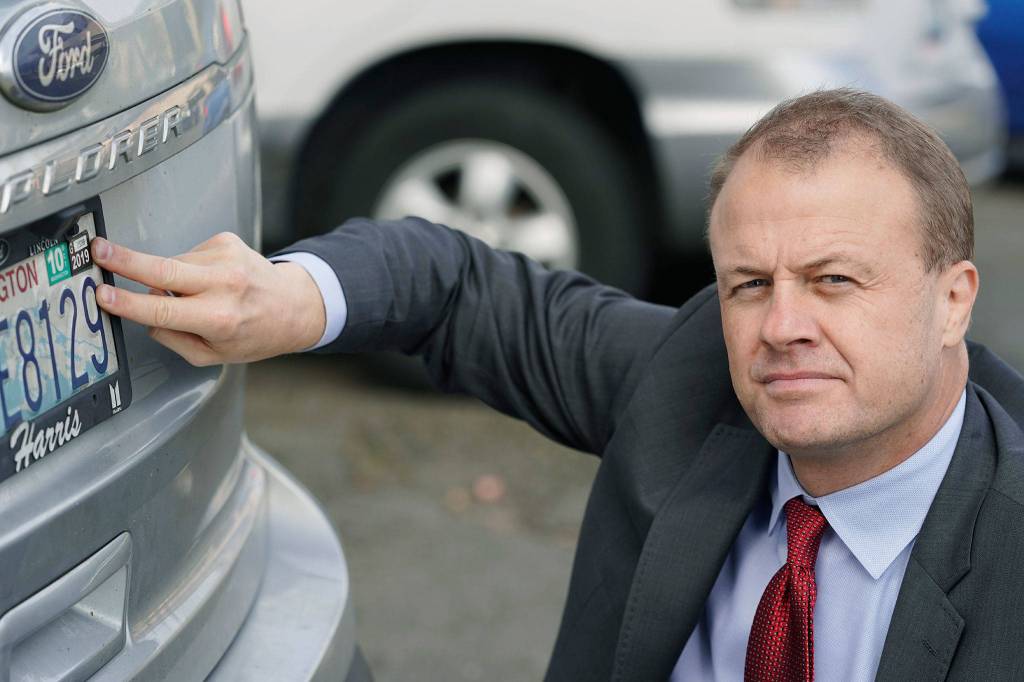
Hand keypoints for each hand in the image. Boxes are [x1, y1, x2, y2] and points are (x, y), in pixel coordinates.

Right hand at [90, 232, 325, 364]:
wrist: (293, 305)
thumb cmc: (254, 333)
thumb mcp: (212, 354)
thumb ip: (173, 337)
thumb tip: (144, 312)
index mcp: (219, 318)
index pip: (163, 310)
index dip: (128, 303)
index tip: (103, 295)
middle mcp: (225, 285)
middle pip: (163, 270)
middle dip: (125, 260)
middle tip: (98, 251)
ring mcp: (227, 259)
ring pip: (173, 263)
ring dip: (171, 276)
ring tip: (197, 292)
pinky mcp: (226, 241)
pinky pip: (189, 253)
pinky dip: (189, 266)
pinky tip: (210, 278)